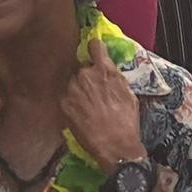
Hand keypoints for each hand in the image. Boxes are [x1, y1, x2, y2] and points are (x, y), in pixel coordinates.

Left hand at [60, 51, 147, 173]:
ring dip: (78, 91)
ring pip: (73, 83)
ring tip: (87, 108)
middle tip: (93, 93)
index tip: (94, 53)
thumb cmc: (127, 122)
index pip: (95, 45)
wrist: (115, 146)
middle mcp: (85, 74)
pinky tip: (81, 115)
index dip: (95, 49)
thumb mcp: (129, 94)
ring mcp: (72, 88)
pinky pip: (66, 97)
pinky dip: (71, 104)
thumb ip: (115, 78)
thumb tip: (109, 70)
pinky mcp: (63, 103)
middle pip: (82, 68)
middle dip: (86, 77)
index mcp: (104, 70)